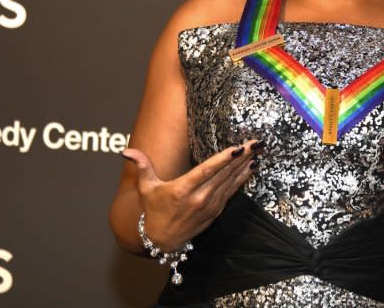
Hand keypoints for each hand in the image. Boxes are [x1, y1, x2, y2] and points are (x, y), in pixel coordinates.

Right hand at [121, 140, 260, 251]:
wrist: (162, 241)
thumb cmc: (153, 210)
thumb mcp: (146, 188)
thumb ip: (141, 166)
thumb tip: (125, 151)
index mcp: (182, 190)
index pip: (206, 171)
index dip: (223, 160)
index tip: (237, 148)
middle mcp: (199, 198)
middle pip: (224, 174)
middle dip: (242, 157)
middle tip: (256, 142)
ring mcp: (210, 206)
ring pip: (231, 182)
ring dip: (245, 166)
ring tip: (258, 151)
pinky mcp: (216, 211)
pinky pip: (232, 192)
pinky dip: (242, 179)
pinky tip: (251, 167)